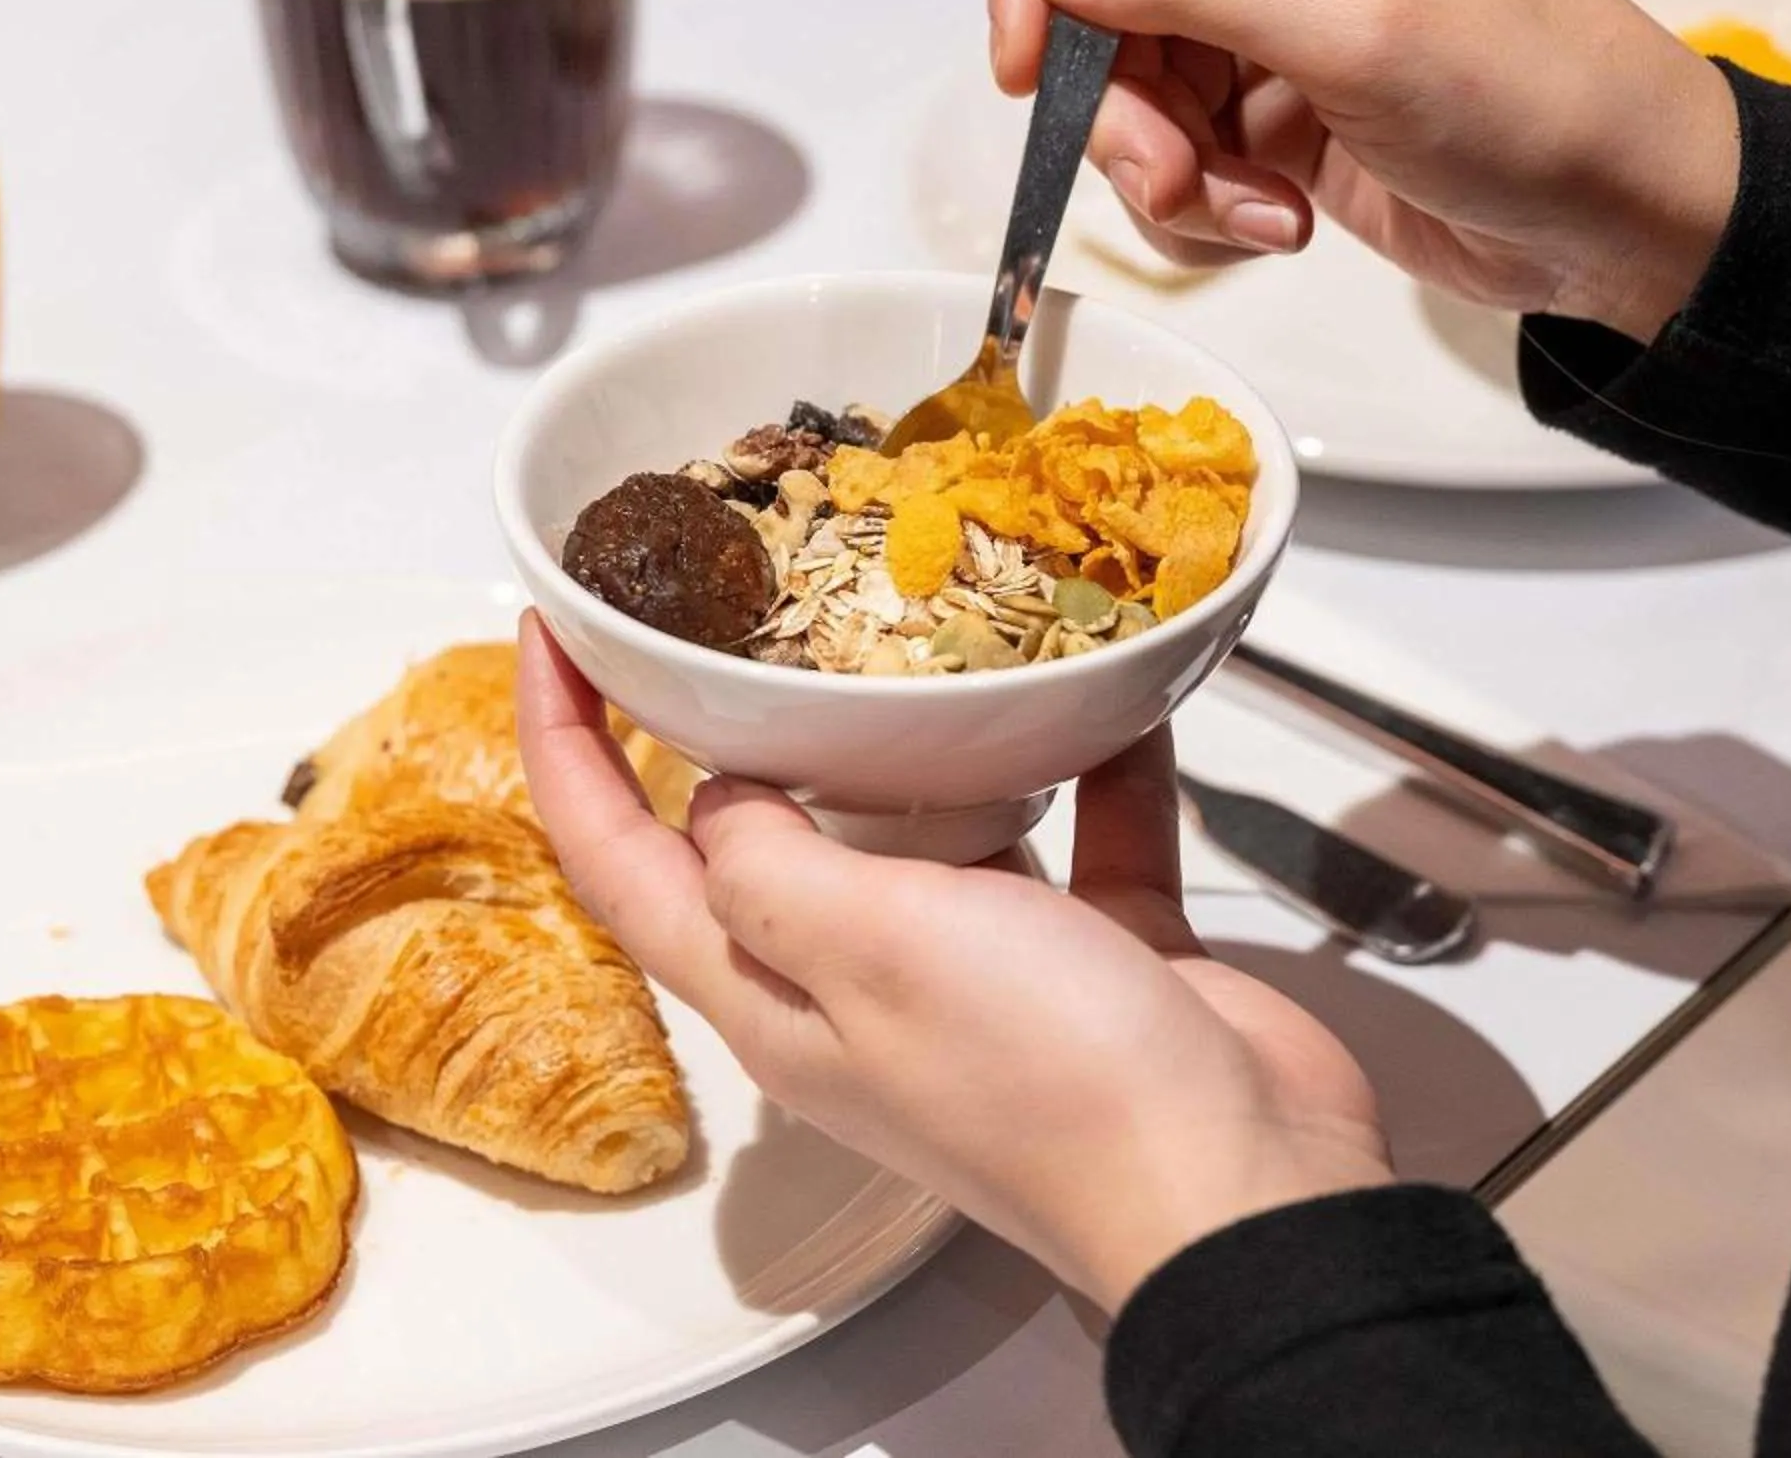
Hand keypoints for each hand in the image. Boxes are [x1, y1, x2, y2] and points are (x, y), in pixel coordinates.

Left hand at [514, 617, 1391, 1312]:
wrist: (1241, 1188)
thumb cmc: (1051, 1084)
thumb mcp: (868, 947)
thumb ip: (768, 865)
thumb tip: (714, 795)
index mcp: (775, 998)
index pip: (617, 864)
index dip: (563, 746)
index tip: (549, 631)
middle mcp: (859, 988)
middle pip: (748, 837)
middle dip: (714, 720)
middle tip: (711, 602)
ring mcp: (978, 974)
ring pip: (913, 824)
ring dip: (904, 731)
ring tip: (900, 617)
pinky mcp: (1094, 957)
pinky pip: (1077, 832)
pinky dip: (1088, 761)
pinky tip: (1105, 690)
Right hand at [988, 0, 1740, 340]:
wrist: (1640, 221)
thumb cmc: (1539, 96)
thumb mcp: (1353, 29)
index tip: (1023, 63)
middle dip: (1117, 98)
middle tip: (1157, 174)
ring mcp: (1287, 14)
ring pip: (1138, 80)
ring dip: (1164, 165)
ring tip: (1244, 216)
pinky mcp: (1288, 105)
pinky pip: (1185, 144)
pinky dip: (1204, 201)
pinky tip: (1276, 228)